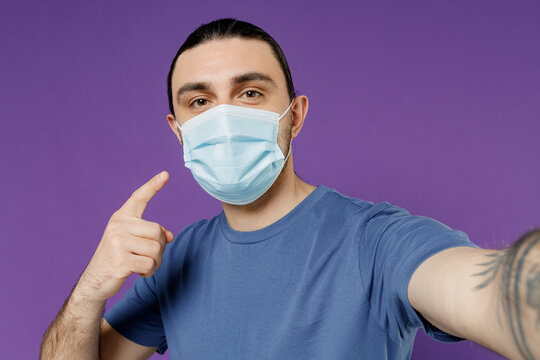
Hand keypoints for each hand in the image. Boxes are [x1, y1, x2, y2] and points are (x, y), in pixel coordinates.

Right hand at [77, 171, 173, 301]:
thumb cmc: (118, 258)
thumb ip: (150, 235)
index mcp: (121, 218)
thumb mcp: (133, 242)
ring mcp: (118, 242)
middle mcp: (118, 225)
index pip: (139, 198)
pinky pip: (150, 264)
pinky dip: (149, 271)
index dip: (153, 186)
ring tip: (142, 265)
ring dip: (156, 262)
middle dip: (159, 248)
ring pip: (157, 249)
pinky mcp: (120, 260)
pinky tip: (138, 272)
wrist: (94, 281)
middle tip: (148, 257)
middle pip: (158, 232)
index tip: (166, 174)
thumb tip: (169, 236)